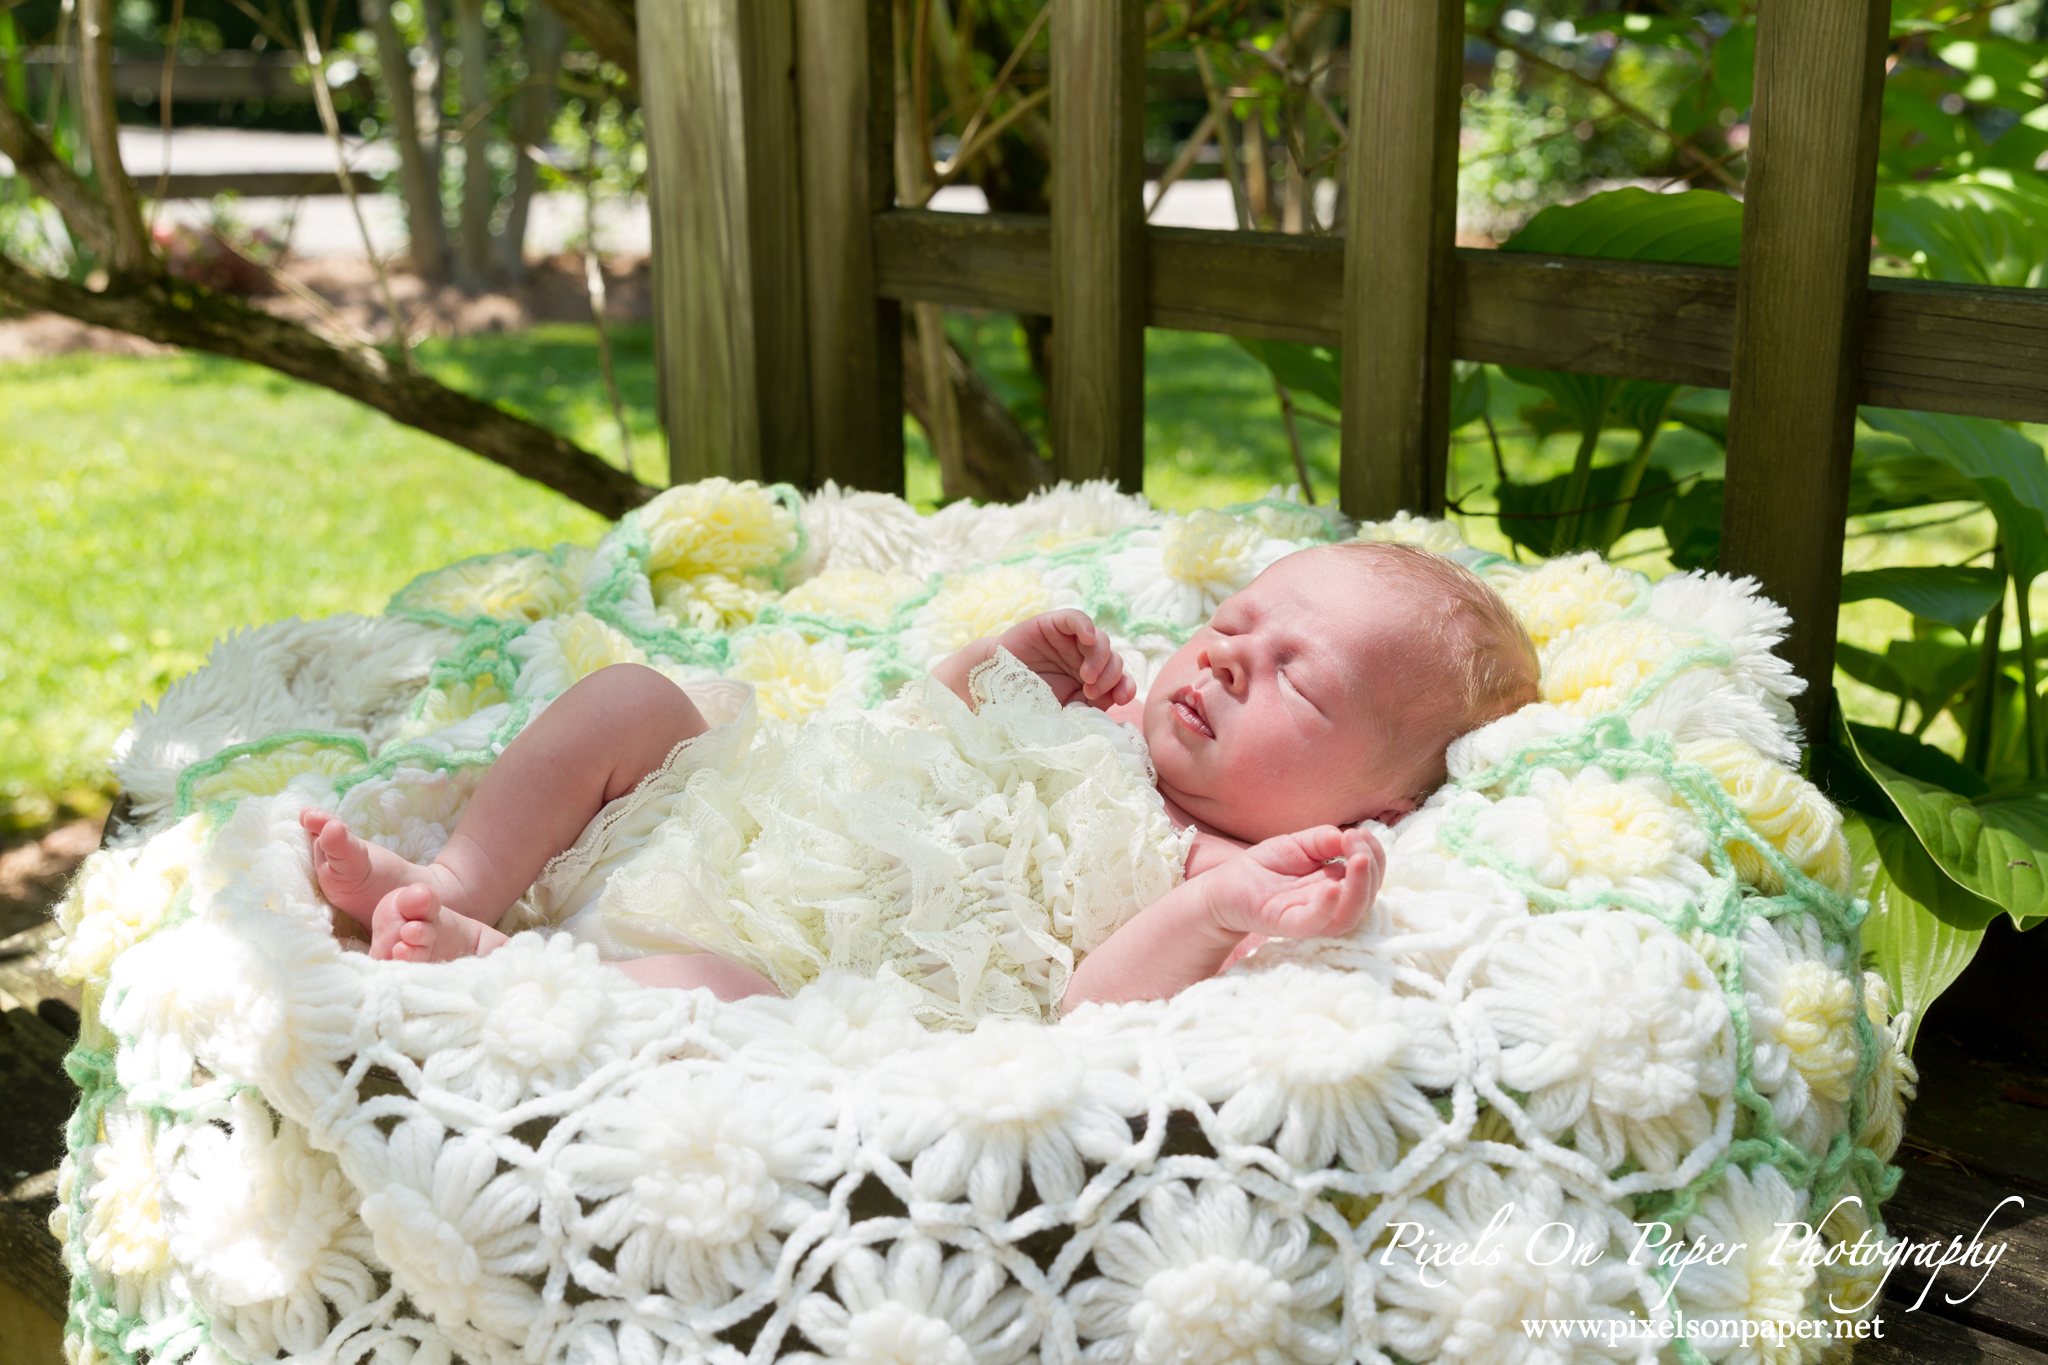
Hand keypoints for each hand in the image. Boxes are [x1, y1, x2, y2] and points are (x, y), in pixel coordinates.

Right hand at [993, 609, 1135, 709]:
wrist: (990, 690)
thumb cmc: (1025, 705)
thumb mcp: (1063, 712)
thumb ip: (1090, 707)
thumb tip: (1118, 699)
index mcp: (1088, 680)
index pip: (1119, 679)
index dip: (1126, 686)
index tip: (1121, 698)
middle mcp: (1082, 659)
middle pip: (1113, 659)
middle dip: (1109, 676)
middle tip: (1092, 691)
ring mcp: (1069, 641)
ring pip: (1100, 640)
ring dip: (1100, 658)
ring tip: (1087, 677)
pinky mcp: (1053, 625)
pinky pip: (1076, 618)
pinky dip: (1085, 625)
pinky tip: (1087, 638)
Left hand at [1199, 825, 1383, 941]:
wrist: (1223, 885)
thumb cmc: (1263, 867)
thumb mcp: (1297, 844)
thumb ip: (1323, 839)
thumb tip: (1349, 835)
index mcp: (1335, 884)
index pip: (1370, 876)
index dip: (1374, 854)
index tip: (1361, 831)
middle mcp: (1328, 905)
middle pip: (1366, 897)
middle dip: (1371, 868)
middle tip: (1357, 841)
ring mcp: (1308, 916)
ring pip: (1348, 915)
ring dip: (1360, 888)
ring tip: (1358, 859)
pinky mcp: (1285, 924)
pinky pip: (1314, 922)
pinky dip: (1327, 908)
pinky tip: (1332, 887)